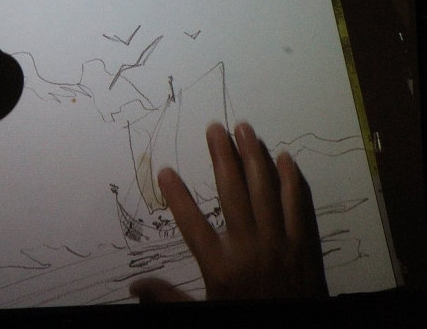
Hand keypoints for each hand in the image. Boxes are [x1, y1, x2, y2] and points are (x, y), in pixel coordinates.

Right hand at [130, 122, 327, 300]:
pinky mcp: (305, 243)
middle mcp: (250, 247)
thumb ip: (168, 298)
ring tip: (245, 130)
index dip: (176, 195)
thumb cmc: (246, 321)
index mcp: (221, 266)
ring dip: (255, 156)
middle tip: (215, 128)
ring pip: (266, 190)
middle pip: (233, 191)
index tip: (164, 170)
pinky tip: (285, 157)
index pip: (191, 223)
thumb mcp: (202, 315)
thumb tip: (134, 288)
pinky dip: (293, 179)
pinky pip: (299, 204)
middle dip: (222, 156)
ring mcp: (280, 242)